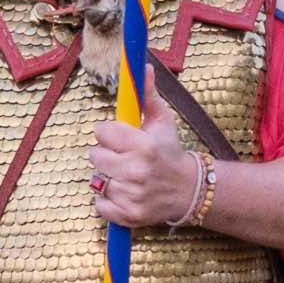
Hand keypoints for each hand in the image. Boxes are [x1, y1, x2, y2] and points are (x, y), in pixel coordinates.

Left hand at [90, 93, 198, 228]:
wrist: (188, 190)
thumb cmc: (170, 151)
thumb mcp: (162, 121)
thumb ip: (147, 95)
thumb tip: (141, 67)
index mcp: (144, 145)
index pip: (102, 132)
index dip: (109, 133)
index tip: (120, 136)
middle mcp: (136, 171)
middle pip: (95, 156)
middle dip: (107, 154)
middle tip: (124, 157)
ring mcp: (132, 196)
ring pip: (96, 180)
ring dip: (108, 177)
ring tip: (126, 175)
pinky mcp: (128, 215)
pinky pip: (100, 204)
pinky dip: (108, 201)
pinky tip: (124, 193)